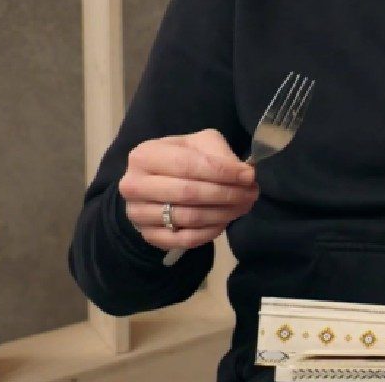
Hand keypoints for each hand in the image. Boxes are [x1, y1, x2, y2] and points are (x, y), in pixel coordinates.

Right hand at [118, 129, 257, 251]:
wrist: (155, 184)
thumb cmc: (182, 158)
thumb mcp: (199, 144)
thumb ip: (220, 154)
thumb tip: (244, 173)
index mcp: (145, 155)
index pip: (188, 165)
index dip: (222, 172)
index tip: (249, 176)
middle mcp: (134, 185)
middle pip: (188, 193)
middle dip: (227, 194)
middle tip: (251, 193)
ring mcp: (137, 214)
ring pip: (188, 218)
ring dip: (223, 213)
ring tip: (243, 205)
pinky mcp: (148, 236)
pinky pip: (185, 239)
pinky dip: (211, 232)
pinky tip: (225, 221)